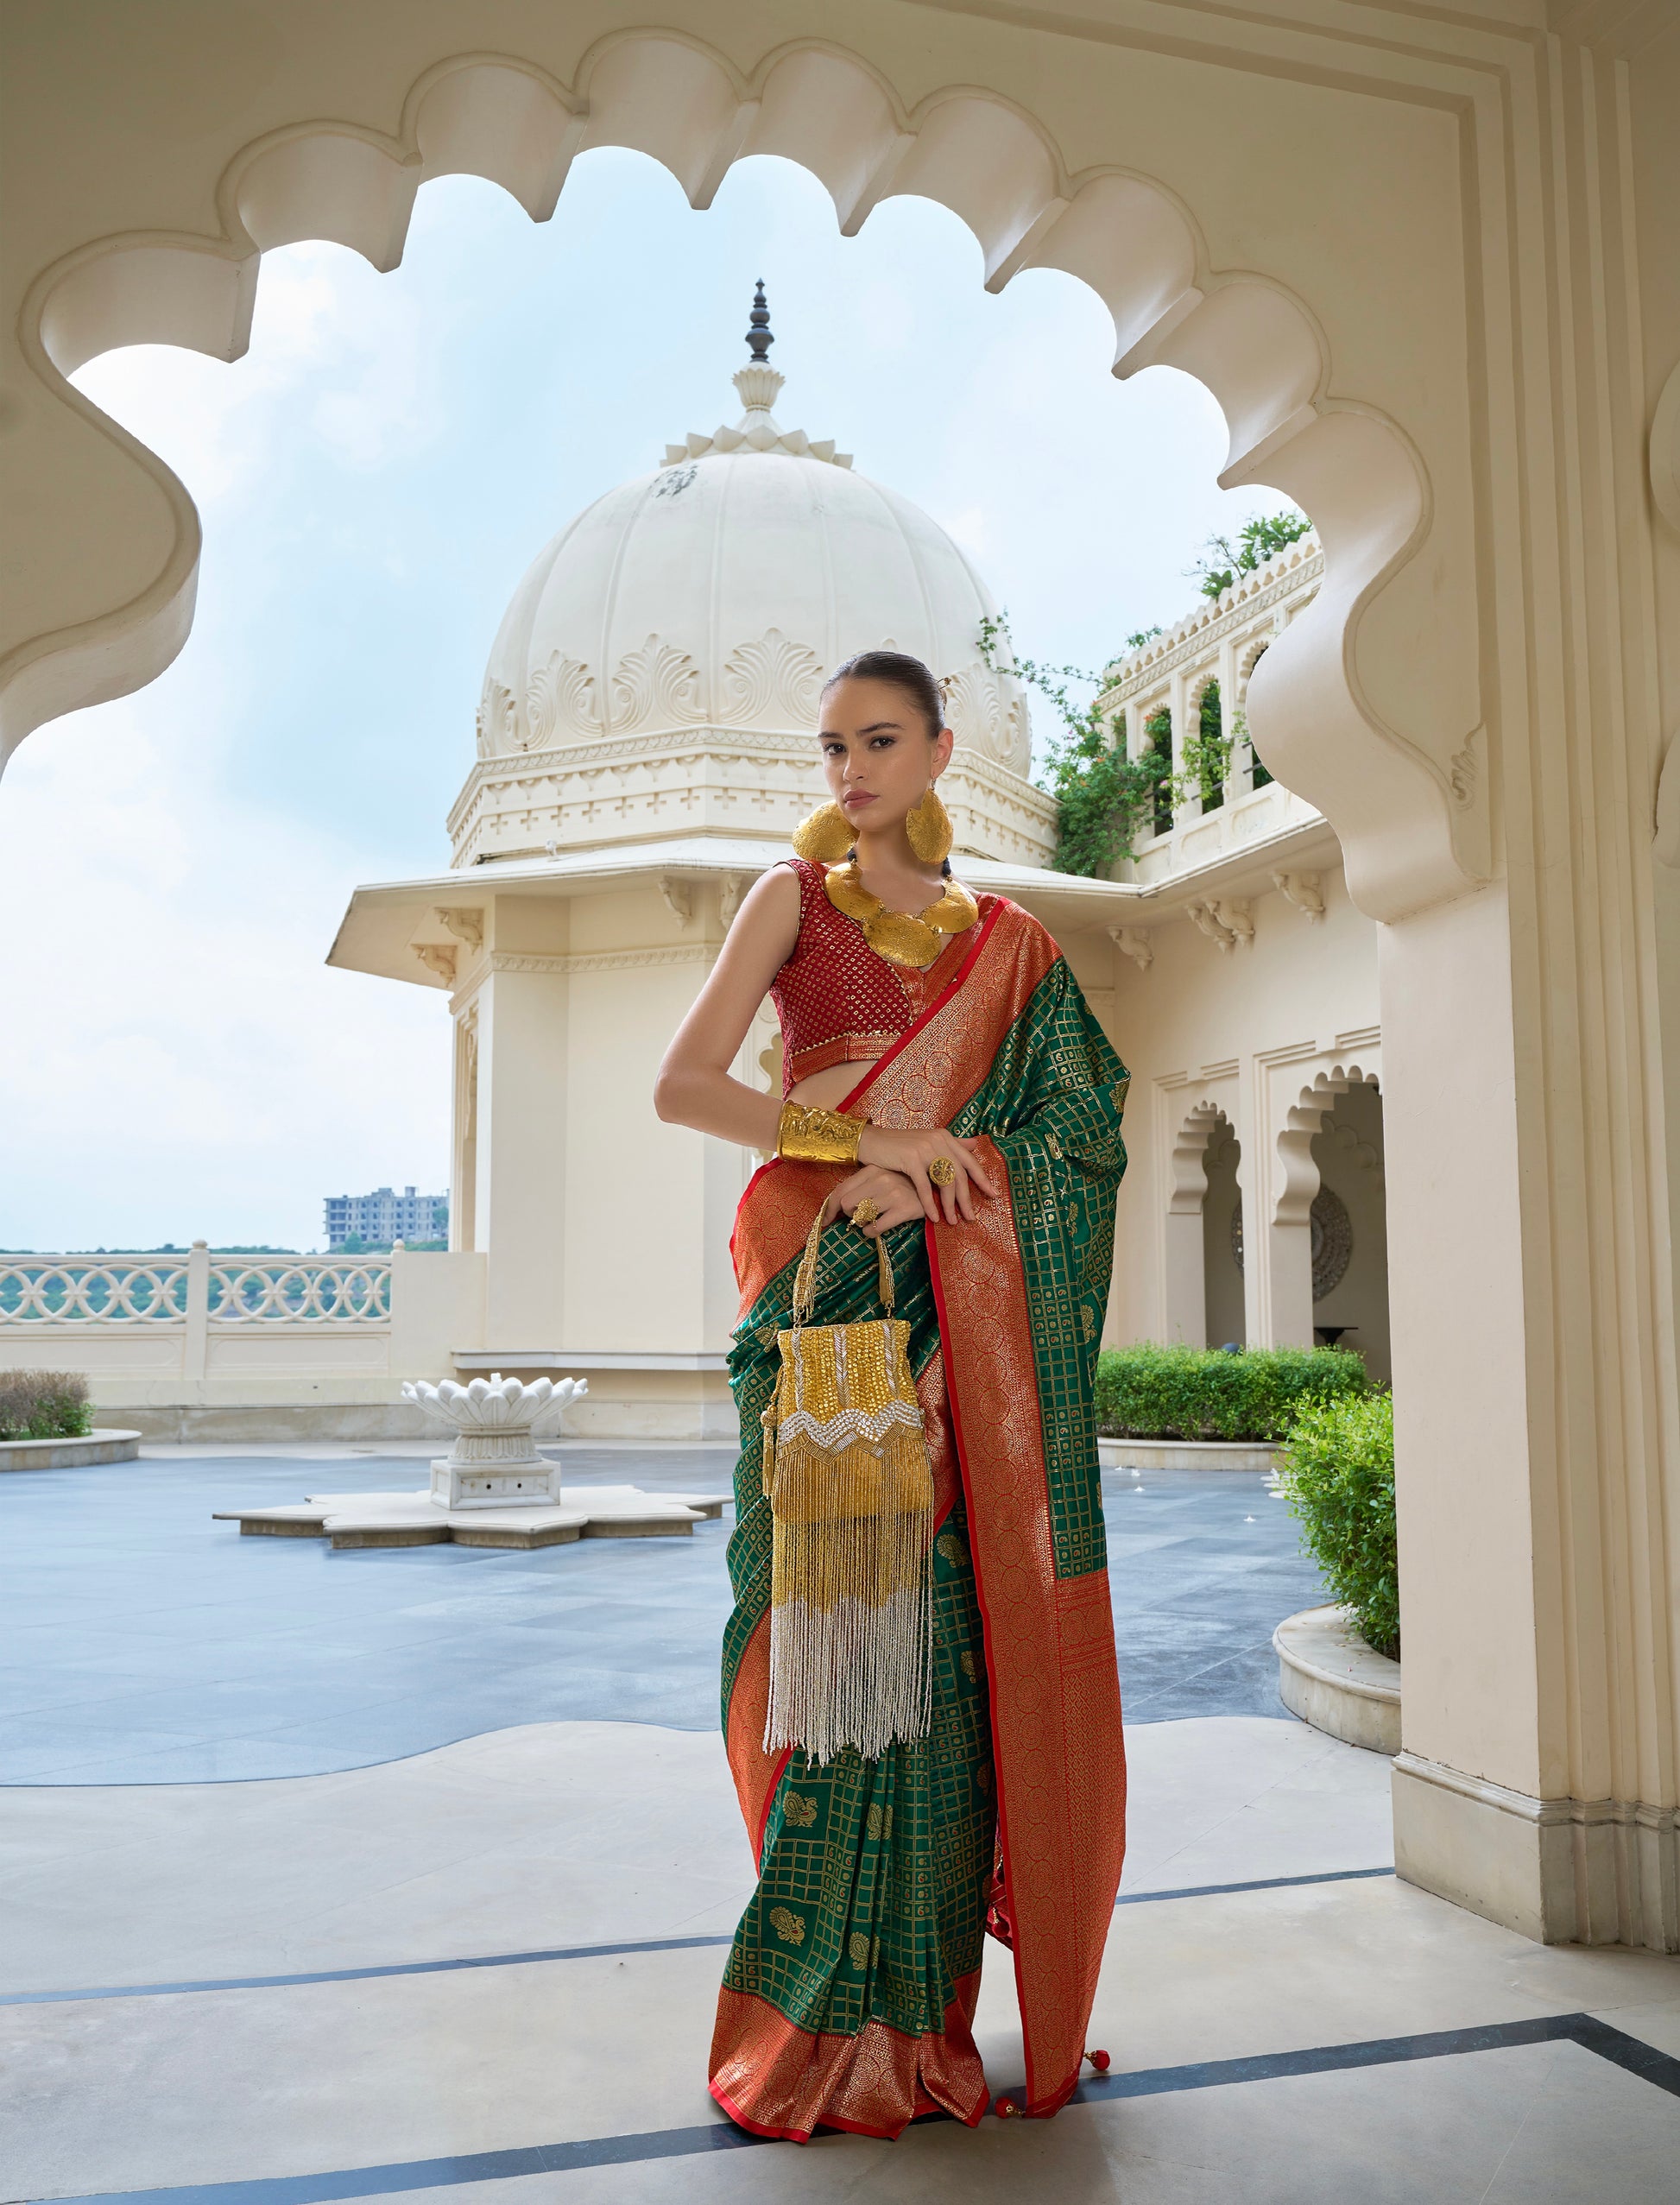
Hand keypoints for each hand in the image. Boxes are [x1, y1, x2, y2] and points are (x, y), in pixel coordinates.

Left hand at [821, 1165, 923, 1237]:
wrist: (938, 1189)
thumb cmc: (906, 1186)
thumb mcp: (883, 1179)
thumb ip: (863, 1187)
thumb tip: (837, 1207)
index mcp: (873, 1169)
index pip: (840, 1190)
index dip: (829, 1210)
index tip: (825, 1221)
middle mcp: (881, 1178)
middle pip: (846, 1204)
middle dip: (849, 1215)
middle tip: (860, 1217)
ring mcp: (893, 1193)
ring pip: (860, 1216)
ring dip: (862, 1224)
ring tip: (872, 1221)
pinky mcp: (903, 1209)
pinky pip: (874, 1228)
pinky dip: (871, 1232)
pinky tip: (877, 1229)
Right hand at [855, 1125, 999, 1223]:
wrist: (872, 1141)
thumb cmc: (899, 1146)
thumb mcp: (928, 1142)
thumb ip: (951, 1144)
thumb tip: (974, 1144)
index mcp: (945, 1137)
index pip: (970, 1161)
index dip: (983, 1179)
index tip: (993, 1195)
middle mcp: (938, 1140)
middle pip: (960, 1174)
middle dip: (966, 1199)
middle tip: (971, 1217)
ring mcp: (925, 1148)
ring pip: (945, 1181)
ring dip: (950, 1205)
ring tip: (952, 1221)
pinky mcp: (911, 1158)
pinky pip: (925, 1186)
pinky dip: (930, 1204)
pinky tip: (933, 1217)